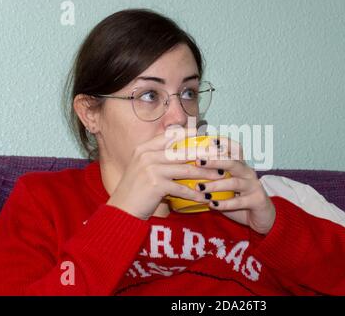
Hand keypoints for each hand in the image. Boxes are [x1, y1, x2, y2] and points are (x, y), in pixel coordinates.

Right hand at [107, 130, 224, 219]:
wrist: (122, 210)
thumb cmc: (136, 190)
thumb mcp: (143, 167)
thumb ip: (159, 157)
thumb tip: (183, 150)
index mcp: (145, 148)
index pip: (171, 136)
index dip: (191, 134)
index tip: (208, 135)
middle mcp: (147, 155)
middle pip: (183, 151)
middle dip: (205, 153)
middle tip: (222, 156)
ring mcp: (151, 170)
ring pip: (186, 169)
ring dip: (206, 174)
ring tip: (220, 176)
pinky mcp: (156, 186)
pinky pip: (182, 188)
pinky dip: (195, 194)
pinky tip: (206, 197)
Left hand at [195, 138, 275, 234]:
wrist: (262, 217)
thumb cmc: (239, 199)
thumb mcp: (227, 185)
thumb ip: (213, 177)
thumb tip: (187, 171)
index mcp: (241, 166)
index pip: (234, 149)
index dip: (223, 143)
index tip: (207, 139)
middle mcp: (248, 173)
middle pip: (232, 162)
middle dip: (215, 161)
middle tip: (198, 160)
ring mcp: (254, 186)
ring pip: (234, 182)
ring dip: (216, 185)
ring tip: (200, 187)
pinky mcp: (257, 200)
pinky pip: (239, 201)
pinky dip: (225, 203)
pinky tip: (212, 204)